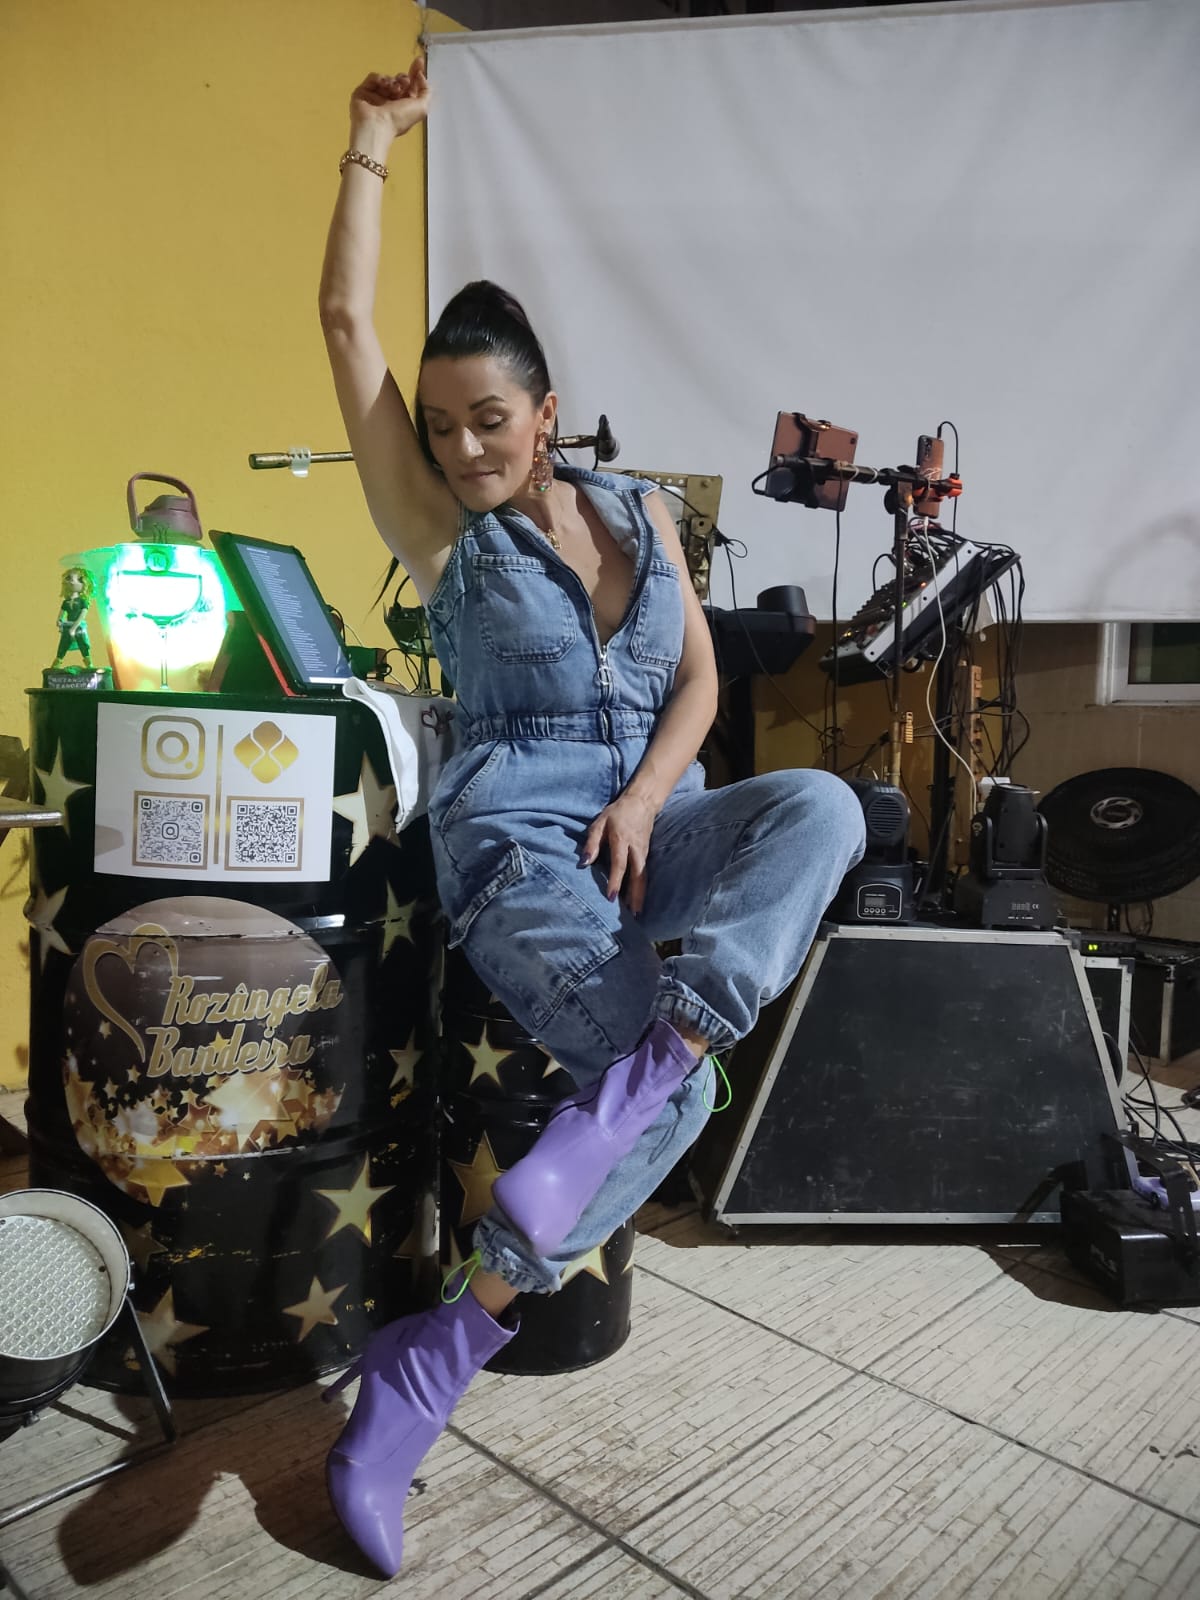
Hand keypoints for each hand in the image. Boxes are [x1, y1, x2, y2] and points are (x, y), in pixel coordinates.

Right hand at [348, 59, 429, 143]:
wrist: (376, 124)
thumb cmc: (399, 119)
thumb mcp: (422, 107)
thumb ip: (426, 91)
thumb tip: (420, 76)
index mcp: (405, 107)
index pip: (412, 87)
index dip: (416, 73)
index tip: (419, 61)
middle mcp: (392, 102)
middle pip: (400, 81)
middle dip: (404, 78)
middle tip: (404, 82)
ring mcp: (377, 96)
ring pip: (388, 78)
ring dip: (393, 81)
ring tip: (393, 89)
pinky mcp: (364, 91)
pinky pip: (374, 77)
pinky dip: (379, 79)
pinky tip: (383, 85)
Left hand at [582, 790, 656, 915]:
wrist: (642, 803)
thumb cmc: (617, 813)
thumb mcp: (599, 823)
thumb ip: (592, 843)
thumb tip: (584, 862)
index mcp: (622, 840)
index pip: (619, 864)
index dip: (615, 881)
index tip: (611, 897)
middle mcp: (635, 849)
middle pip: (638, 875)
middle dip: (635, 896)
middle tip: (632, 915)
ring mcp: (643, 853)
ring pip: (643, 877)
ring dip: (640, 895)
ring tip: (636, 913)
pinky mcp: (646, 855)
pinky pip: (644, 874)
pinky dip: (642, 888)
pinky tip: (637, 900)